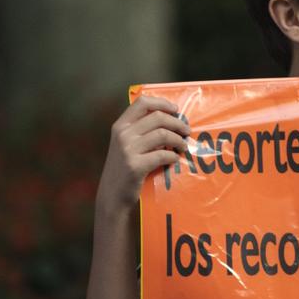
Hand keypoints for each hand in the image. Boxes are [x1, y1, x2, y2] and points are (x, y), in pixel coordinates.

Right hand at [98, 96, 188, 214]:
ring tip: (183, 146)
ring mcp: (128, 150)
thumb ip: (139, 132)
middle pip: (158, 117)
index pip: (142, 102)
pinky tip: (174, 159)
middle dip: (177, 123)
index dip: (162, 103)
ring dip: (178, 140)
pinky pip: (162, 155)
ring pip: (163, 134)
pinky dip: (172, 156)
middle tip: (186, 131)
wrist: (111, 196)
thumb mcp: (124, 145)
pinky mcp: (135, 166)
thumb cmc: (123, 170)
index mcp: (120, 126)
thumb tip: (169, 120)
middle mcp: (122, 134)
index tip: (176, 110)